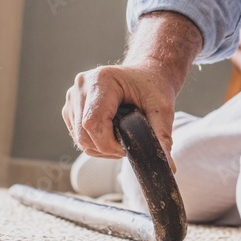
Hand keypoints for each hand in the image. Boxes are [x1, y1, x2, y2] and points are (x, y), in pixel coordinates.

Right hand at [61, 11, 203, 169]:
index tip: (127, 149)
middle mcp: (82, 87)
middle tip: (127, 147)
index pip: (92, 123)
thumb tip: (168, 166)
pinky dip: (94, 143)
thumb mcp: (162, 109)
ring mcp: (73, 97)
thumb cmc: (153, 86)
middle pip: (83, 134)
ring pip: (79, 138)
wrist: (147, 73)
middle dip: (106, 148)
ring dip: (100, 148)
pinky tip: (112, 135)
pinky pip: (78, 136)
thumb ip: (162, 135)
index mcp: (100, 80)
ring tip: (122, 139)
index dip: (108, 143)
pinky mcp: (71, 108)